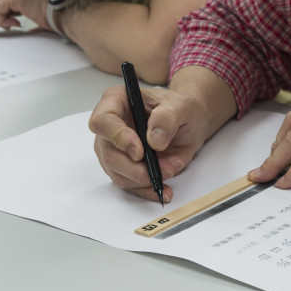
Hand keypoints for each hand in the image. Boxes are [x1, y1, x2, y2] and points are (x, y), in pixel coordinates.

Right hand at [90, 84, 217, 201]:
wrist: (187, 123)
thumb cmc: (179, 109)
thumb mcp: (182, 106)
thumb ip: (168, 118)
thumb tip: (154, 140)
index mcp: (117, 101)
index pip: (103, 120)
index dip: (118, 137)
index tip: (139, 151)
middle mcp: (109, 126)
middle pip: (109, 153)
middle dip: (136, 168)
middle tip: (163, 169)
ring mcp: (112, 148)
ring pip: (117, 173)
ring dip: (145, 178)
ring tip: (170, 169)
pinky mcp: (121, 167)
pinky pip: (128, 184)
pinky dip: (146, 189)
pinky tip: (162, 188)